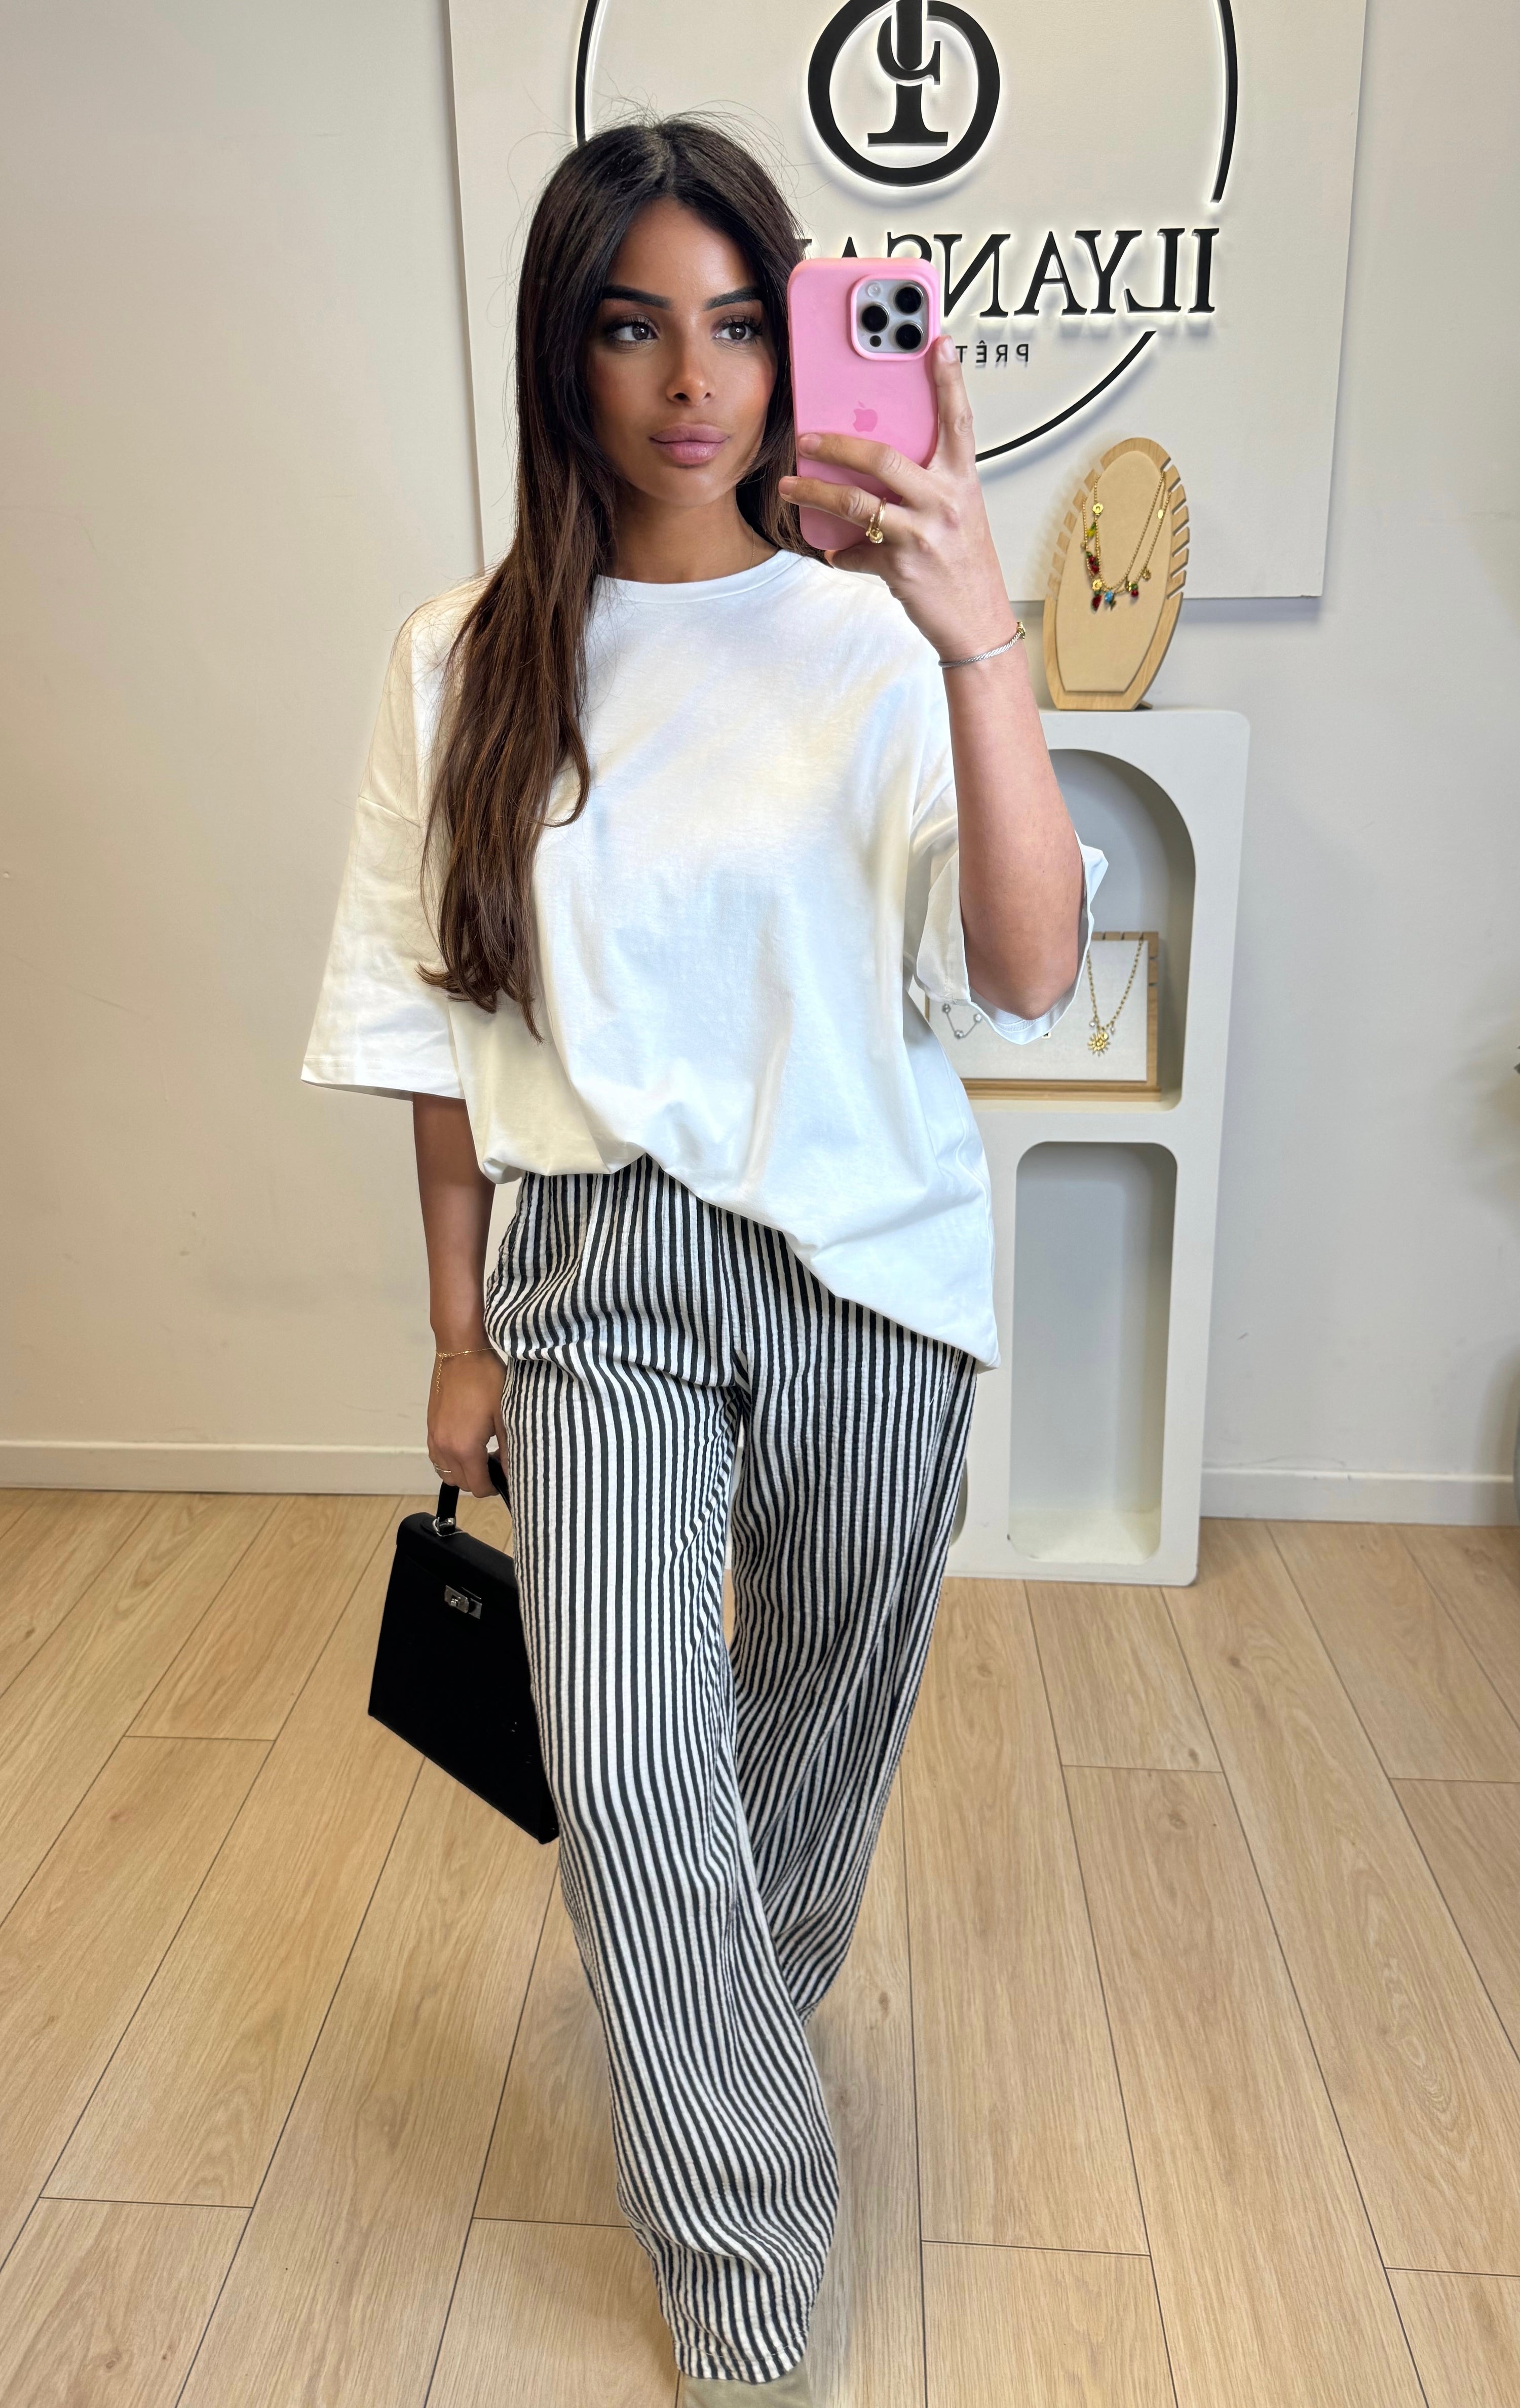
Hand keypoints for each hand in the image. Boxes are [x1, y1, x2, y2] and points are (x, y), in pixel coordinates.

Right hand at [427, 1347, 506, 1498]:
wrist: (461, 1352)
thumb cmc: (486, 1379)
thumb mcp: (506, 1415)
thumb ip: (509, 1450)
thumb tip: (514, 1475)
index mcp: (464, 1448)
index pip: (478, 1487)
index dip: (494, 1487)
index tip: (505, 1475)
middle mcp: (444, 1447)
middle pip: (462, 1483)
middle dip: (480, 1480)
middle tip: (498, 1461)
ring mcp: (434, 1438)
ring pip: (447, 1473)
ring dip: (464, 1471)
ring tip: (483, 1454)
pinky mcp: (430, 1428)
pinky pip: (437, 1458)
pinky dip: (451, 1460)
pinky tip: (467, 1444)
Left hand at [779, 336, 1015, 662]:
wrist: (978, 622)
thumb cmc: (964, 565)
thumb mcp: (958, 514)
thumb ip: (928, 483)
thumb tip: (880, 462)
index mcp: (962, 482)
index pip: (958, 420)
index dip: (948, 379)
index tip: (938, 342)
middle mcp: (945, 502)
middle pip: (882, 457)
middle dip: (836, 444)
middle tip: (806, 438)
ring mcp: (923, 535)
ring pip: (856, 503)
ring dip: (814, 494)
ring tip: (790, 488)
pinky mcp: (901, 568)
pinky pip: (854, 553)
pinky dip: (838, 553)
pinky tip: (833, 550)